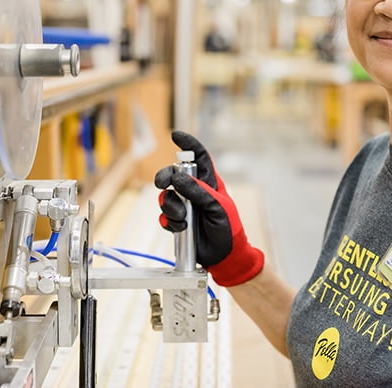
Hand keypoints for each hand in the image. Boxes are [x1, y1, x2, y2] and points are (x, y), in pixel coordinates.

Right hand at [154, 131, 263, 285]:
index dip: (188, 145)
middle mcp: (194, 191)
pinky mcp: (177, 221)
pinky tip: (180, 228)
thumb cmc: (228, 229)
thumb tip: (178, 177)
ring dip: (171, 208)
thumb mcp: (218, 208)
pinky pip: (164, 216)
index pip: (199, 157)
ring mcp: (184, 206)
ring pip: (166, 197)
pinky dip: (169, 222)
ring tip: (184, 219)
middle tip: (163, 184)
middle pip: (172, 174)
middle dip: (164, 177)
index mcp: (209, 183)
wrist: (225, 256)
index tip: (176, 136)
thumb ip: (199, 192)